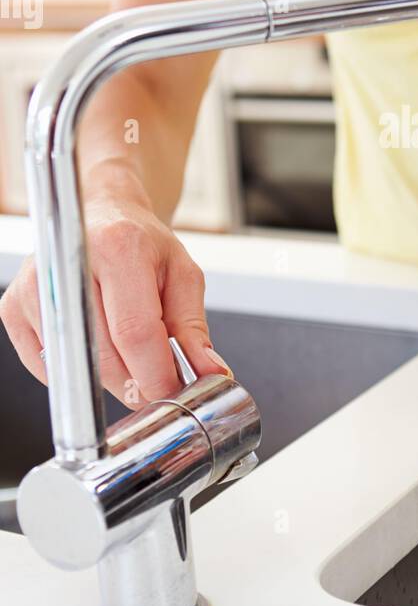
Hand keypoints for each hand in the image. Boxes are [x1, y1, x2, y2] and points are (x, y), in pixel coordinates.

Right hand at [0, 195, 231, 408]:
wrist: (101, 215)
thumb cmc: (141, 244)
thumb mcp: (182, 275)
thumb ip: (194, 327)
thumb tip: (209, 373)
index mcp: (118, 247)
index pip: (135, 332)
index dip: (156, 374)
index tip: (172, 391)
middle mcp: (67, 263)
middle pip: (103, 356)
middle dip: (135, 382)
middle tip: (154, 377)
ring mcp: (34, 287)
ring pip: (75, 367)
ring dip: (107, 377)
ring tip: (125, 349)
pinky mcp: (13, 307)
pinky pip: (48, 368)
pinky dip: (78, 370)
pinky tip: (93, 342)